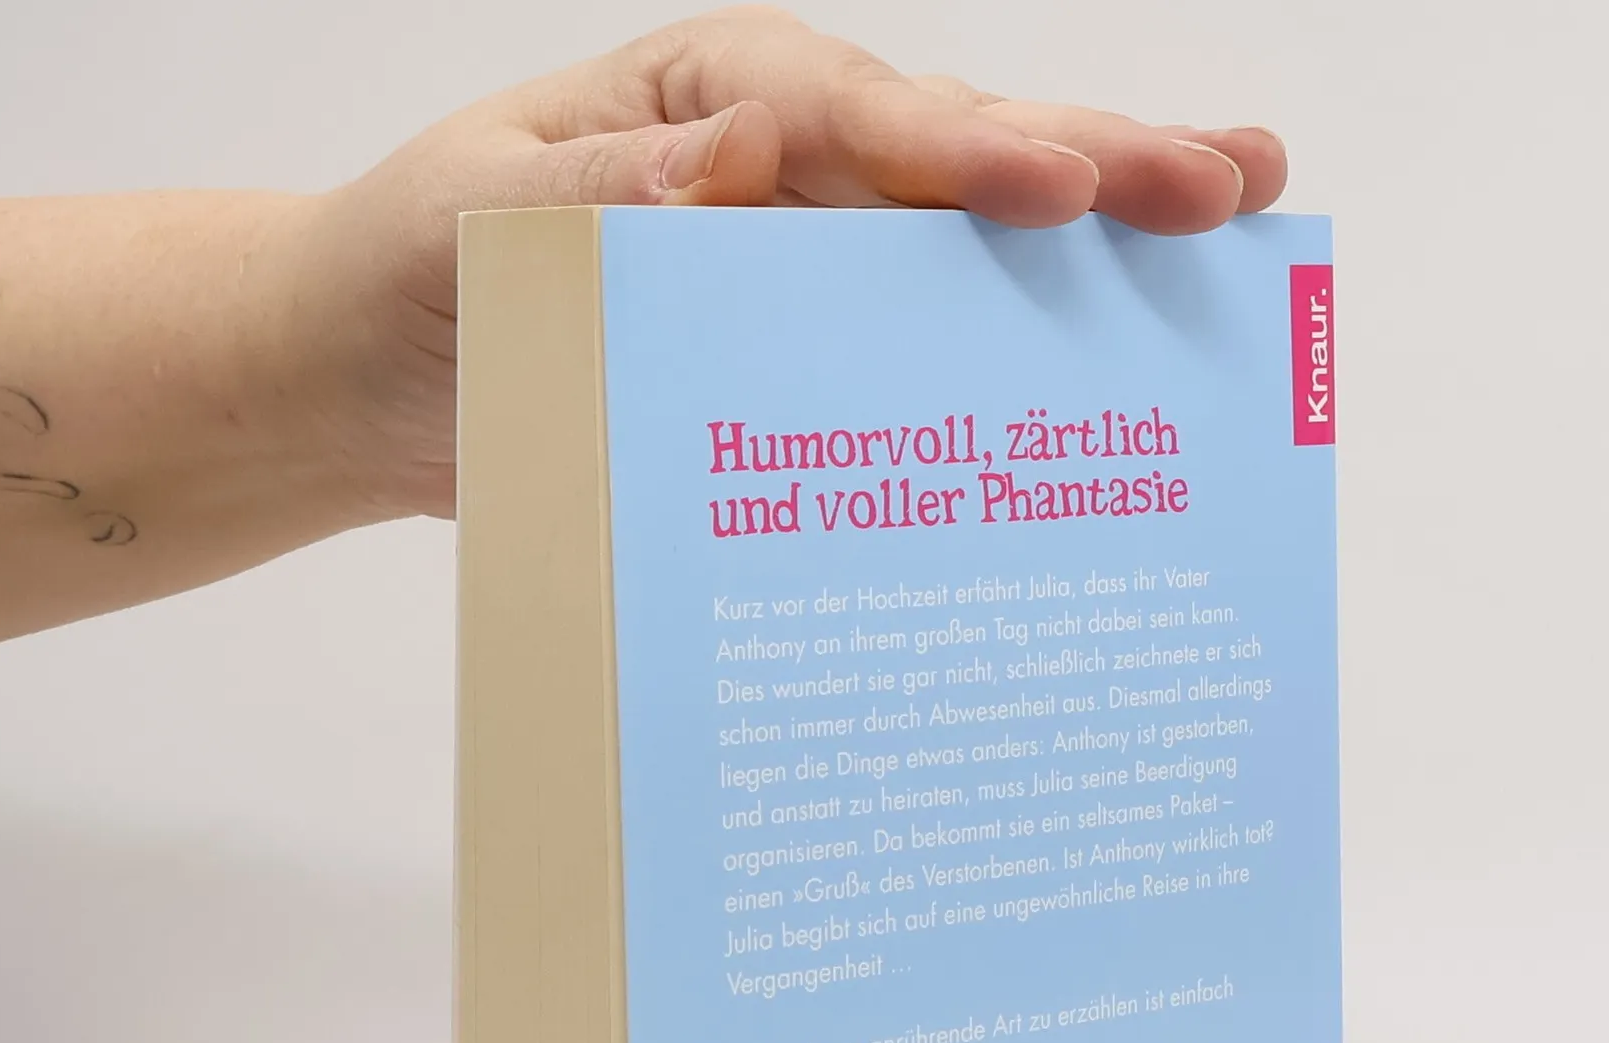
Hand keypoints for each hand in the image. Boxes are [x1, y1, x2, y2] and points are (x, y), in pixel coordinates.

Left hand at [279, 6, 1286, 520]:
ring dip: (1098, 240)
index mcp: (708, 93)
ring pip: (971, 241)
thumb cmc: (413, 273)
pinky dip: (1018, 350)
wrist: (377, 384)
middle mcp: (783, 159)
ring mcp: (809, 254)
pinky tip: (1113, 359)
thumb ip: (601, 192)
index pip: (857, 115)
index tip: (1062, 189)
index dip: (966, 151)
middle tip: (1230, 182)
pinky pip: (923, 342)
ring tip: (1231, 227)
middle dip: (1097, 166)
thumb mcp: (477, 222)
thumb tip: (750, 150)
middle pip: (959, 155)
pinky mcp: (810, 347)